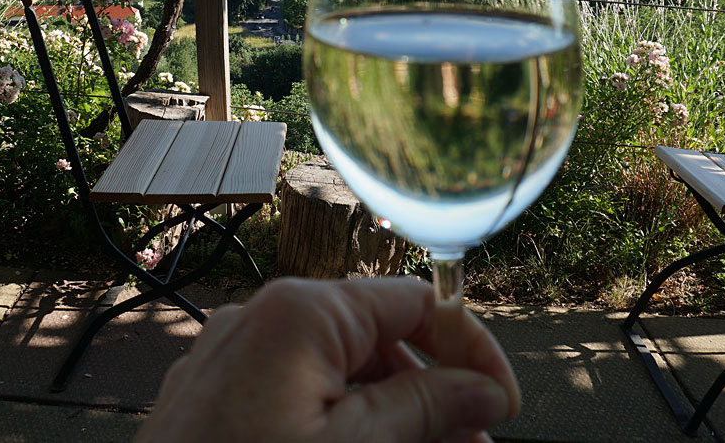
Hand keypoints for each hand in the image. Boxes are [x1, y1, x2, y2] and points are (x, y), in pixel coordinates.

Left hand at [137, 277, 519, 442]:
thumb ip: (426, 408)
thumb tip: (485, 388)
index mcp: (301, 312)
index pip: (413, 301)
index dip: (470, 348)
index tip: (504, 404)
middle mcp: (263, 319)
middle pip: (378, 339)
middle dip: (434, 392)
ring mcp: (236, 358)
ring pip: (340, 372)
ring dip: (394, 414)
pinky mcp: (220, 397)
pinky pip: (299, 396)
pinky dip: (344, 424)